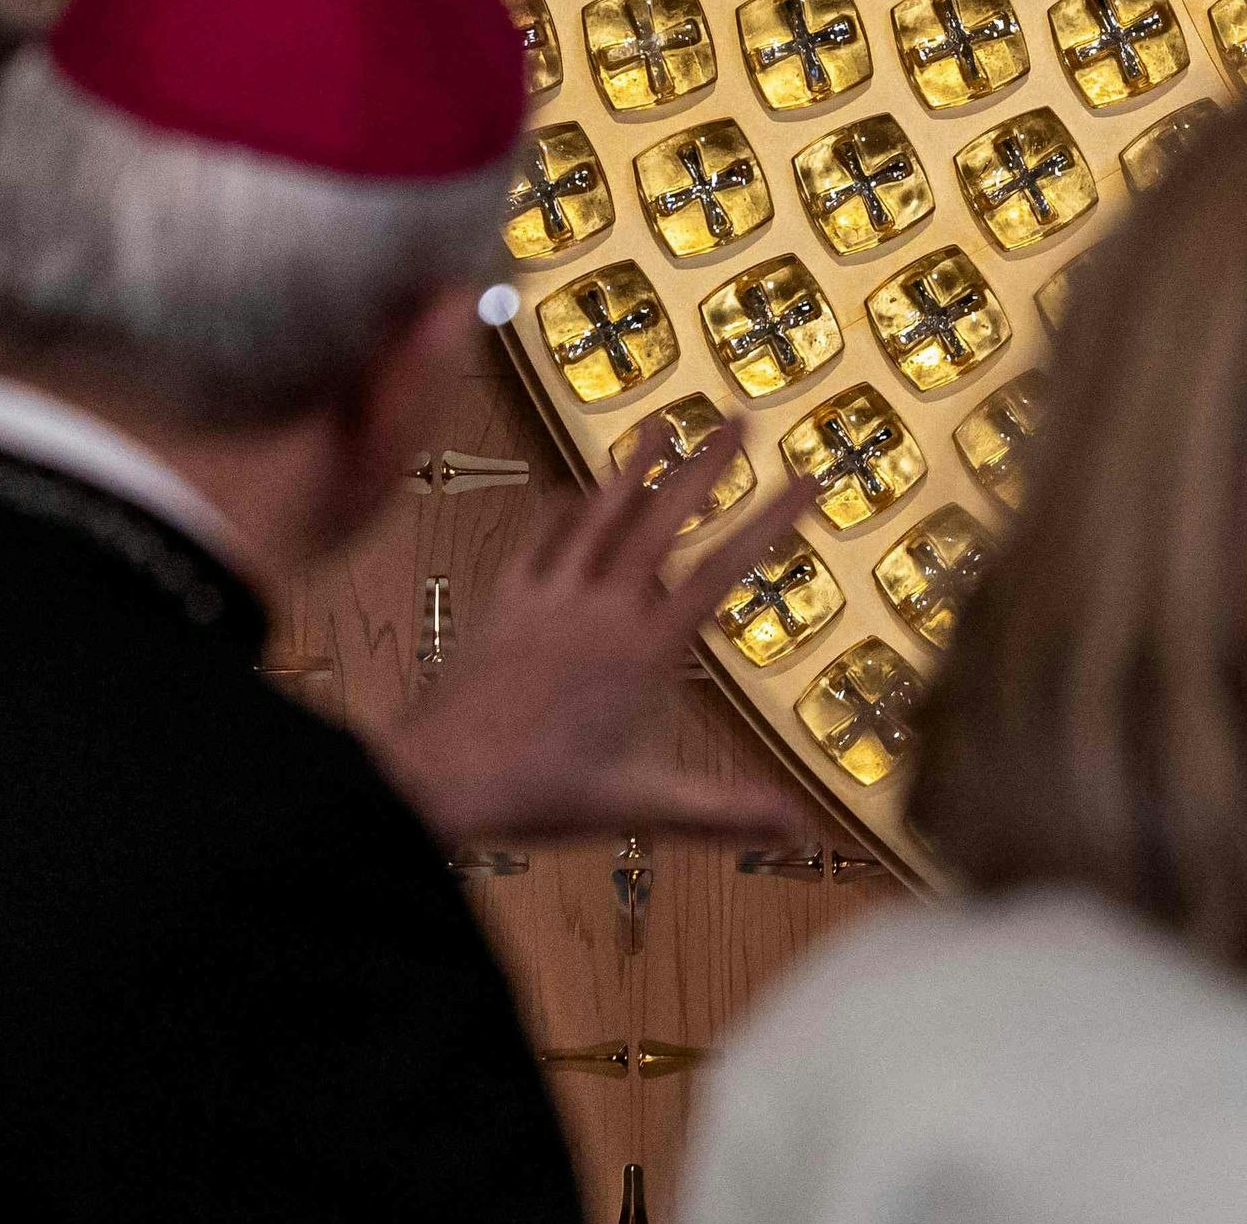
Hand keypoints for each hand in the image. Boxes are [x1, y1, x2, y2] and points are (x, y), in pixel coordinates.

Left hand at [378, 426, 819, 847]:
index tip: (810, 480)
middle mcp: (602, 609)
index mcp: (645, 649)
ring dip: (636, 467)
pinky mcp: (504, 603)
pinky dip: (564, 513)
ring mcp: (549, 598)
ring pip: (600, 515)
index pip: (723, 570)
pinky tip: (574, 494)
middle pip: (664, 519)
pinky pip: (540, 542)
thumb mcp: (642, 805)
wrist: (436, 778)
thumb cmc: (541, 794)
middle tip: (741, 415)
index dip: (772, 521)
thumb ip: (725, 811)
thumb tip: (800, 830)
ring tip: (662, 424)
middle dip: (708, 463)